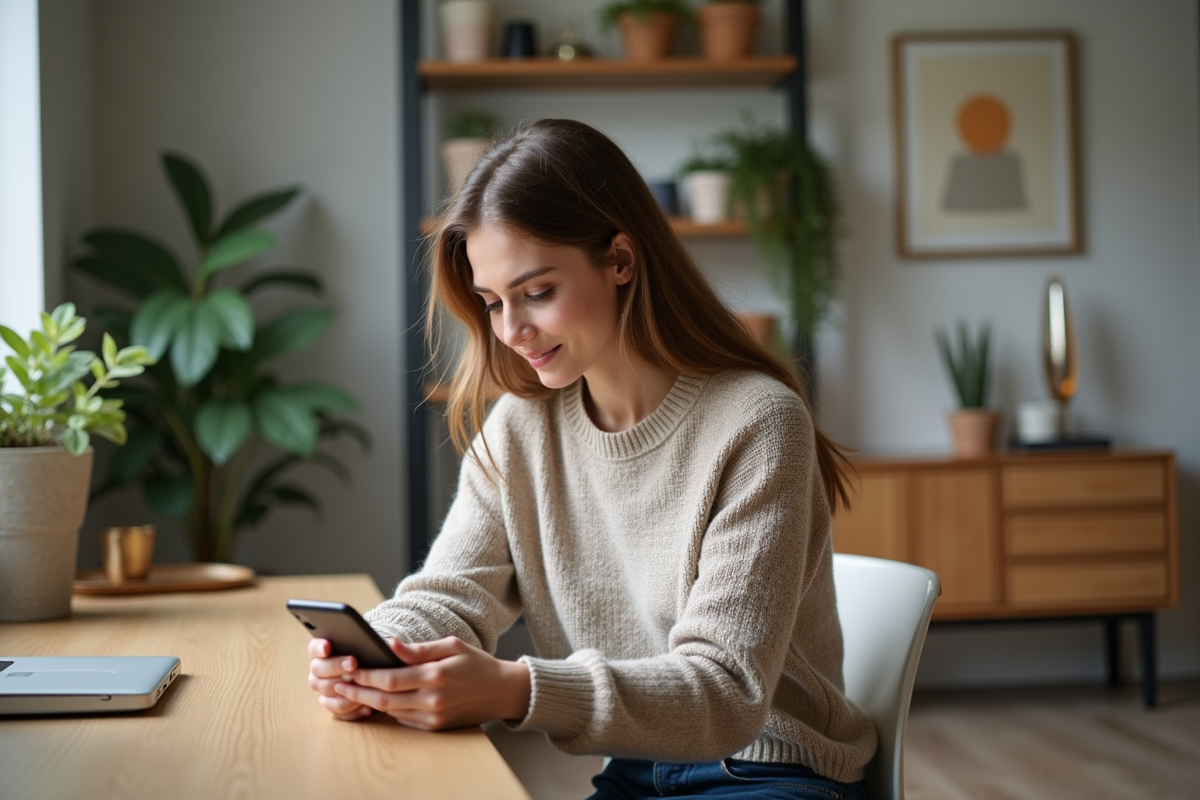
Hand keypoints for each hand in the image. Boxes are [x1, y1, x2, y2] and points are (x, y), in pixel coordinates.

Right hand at [307, 638, 371, 720]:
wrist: (376, 670)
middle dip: (336, 666)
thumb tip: (379, 640)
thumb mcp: (365, 642)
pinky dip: (352, 710)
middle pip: (318, 670)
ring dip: (343, 691)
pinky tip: (366, 707)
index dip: (319, 647)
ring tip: (360, 687)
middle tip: (353, 663)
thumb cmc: (369, 652)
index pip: (314, 647)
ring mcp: (323, 689)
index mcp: (321, 650)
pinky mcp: (333, 705)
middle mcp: (318, 670)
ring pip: (325, 693)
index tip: (327, 646)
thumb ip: (361, 639)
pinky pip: (337, 712)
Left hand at [334, 636, 531, 730]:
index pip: (390, 678)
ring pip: (390, 711)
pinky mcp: (435, 727)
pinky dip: (388, 709)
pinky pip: (403, 719)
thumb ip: (418, 649)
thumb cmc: (477, 664)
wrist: (502, 691)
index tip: (349, 668)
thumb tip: (390, 644)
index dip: (365, 674)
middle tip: (338, 685)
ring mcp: (433, 717)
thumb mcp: (451, 646)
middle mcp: (432, 700)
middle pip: (384, 698)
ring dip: (368, 702)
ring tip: (350, 691)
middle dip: (358, 691)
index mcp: (435, 676)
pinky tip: (376, 700)